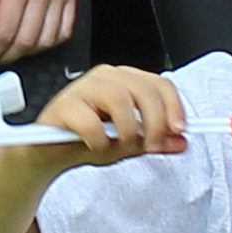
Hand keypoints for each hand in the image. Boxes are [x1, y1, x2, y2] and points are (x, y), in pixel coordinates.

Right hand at [35, 64, 188, 164]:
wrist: (50, 154)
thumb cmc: (88, 141)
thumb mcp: (129, 144)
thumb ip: (154, 142)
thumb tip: (181, 142)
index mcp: (126, 81)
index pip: (159, 84)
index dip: (174, 107)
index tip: (179, 131)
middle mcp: (106, 78)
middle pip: (143, 89)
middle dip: (155, 122)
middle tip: (152, 146)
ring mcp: (83, 88)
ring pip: (119, 99)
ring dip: (127, 130)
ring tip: (121, 147)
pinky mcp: (63, 105)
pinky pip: (90, 122)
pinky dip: (98, 141)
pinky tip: (95, 148)